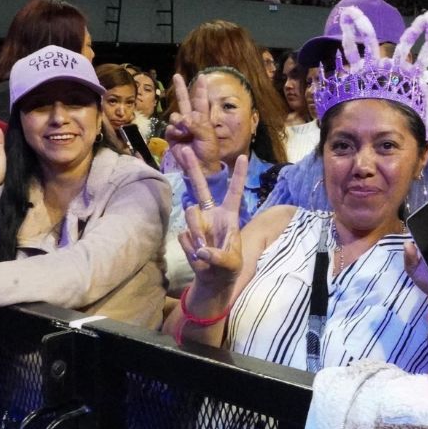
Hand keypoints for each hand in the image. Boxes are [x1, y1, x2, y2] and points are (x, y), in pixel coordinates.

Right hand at [163, 74, 219, 175]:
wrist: (200, 165)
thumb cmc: (209, 150)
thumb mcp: (208, 136)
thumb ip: (196, 125)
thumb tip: (183, 119)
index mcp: (202, 118)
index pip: (201, 100)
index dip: (200, 89)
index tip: (201, 76)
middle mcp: (190, 120)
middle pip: (184, 101)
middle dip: (180, 88)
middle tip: (176, 76)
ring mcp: (180, 127)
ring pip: (175, 116)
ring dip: (179, 123)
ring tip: (187, 133)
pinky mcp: (172, 136)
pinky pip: (170, 128)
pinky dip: (175, 132)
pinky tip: (181, 139)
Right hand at [176, 148, 247, 301]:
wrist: (213, 280)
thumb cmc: (229, 268)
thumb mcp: (231, 264)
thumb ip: (219, 257)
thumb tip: (202, 250)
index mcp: (229, 216)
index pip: (234, 192)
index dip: (238, 175)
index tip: (243, 157)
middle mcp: (212, 214)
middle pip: (201, 187)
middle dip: (193, 169)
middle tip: (184, 148)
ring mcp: (197, 223)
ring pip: (189, 213)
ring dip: (196, 231)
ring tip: (203, 249)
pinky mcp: (186, 234)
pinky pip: (184, 236)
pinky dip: (190, 248)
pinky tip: (198, 257)